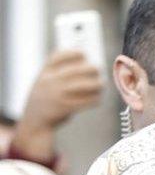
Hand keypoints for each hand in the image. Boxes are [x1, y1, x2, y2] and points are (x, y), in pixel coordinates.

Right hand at [11, 50, 101, 164]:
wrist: (34, 121)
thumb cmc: (44, 99)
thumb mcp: (43, 82)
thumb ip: (58, 73)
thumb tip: (87, 64)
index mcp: (44, 73)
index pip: (58, 56)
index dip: (73, 53)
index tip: (84, 54)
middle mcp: (50, 81)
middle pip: (78, 69)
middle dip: (93, 69)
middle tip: (98, 71)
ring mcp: (58, 94)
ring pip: (87, 84)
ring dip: (98, 84)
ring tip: (101, 85)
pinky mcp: (66, 107)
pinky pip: (88, 100)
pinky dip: (96, 99)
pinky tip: (97, 98)